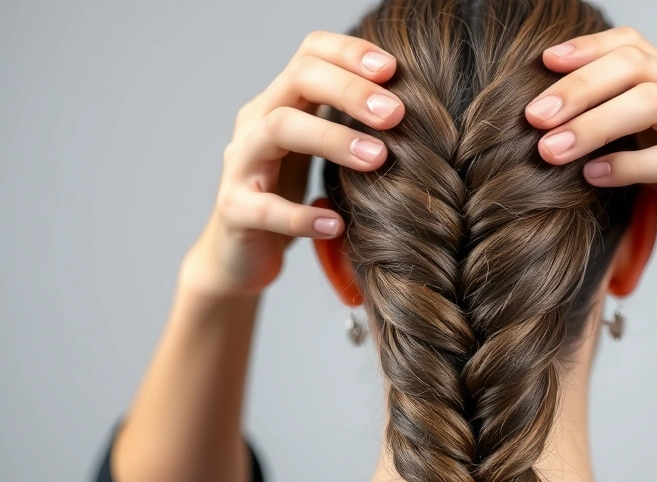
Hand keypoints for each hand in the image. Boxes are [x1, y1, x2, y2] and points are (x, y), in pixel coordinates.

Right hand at [183, 31, 404, 295]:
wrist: (240, 255)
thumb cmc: (289, 197)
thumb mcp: (321, 155)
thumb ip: (353, 127)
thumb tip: (422, 109)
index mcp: (281, 102)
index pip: (310, 53)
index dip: (349, 52)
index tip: (394, 69)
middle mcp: (256, 123)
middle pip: (298, 79)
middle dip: (350, 90)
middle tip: (395, 113)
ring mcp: (241, 164)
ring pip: (278, 129)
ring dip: (331, 138)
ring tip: (376, 158)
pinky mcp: (234, 211)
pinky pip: (265, 208)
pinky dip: (301, 216)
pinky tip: (335, 225)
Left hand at [526, 27, 656, 264]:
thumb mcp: (639, 140)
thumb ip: (606, 118)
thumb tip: (538, 112)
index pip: (631, 45)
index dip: (587, 48)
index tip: (543, 62)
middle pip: (635, 68)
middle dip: (579, 87)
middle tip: (534, 115)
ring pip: (652, 104)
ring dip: (594, 124)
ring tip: (550, 150)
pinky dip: (626, 165)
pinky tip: (592, 175)